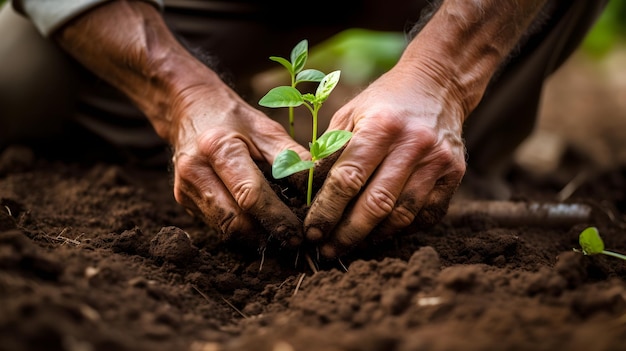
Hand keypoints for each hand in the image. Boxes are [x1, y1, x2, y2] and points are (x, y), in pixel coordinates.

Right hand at [170, 84, 308, 246]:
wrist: (190, 109)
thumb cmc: (234, 118)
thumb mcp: (266, 129)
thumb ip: (292, 158)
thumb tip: (319, 186)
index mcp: (218, 147)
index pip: (250, 195)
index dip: (277, 219)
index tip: (298, 233)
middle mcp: (195, 171)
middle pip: (234, 221)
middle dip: (266, 235)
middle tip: (293, 241)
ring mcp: (186, 188)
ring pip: (224, 228)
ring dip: (254, 236)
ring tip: (280, 234)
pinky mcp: (184, 199)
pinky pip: (217, 223)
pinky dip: (241, 227)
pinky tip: (259, 223)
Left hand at [304, 64, 466, 256]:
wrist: (438, 86)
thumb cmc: (383, 102)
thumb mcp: (349, 114)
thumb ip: (328, 151)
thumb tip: (305, 192)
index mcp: (381, 125)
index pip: (348, 178)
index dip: (326, 210)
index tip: (312, 231)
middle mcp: (413, 143)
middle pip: (376, 204)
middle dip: (347, 234)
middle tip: (327, 251)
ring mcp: (438, 160)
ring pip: (402, 215)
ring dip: (373, 237)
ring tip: (351, 246)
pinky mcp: (455, 174)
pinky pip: (426, 215)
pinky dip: (402, 230)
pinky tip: (381, 233)